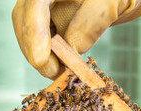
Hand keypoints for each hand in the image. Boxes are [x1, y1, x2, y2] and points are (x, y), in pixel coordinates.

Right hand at [13, 0, 140, 78]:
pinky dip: (50, 56)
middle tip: (53, 73)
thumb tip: (72, 46)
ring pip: (29, 30)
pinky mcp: (51, 19)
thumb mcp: (115, 2)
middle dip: (34, 48)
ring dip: (41, 56)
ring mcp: (47, 4)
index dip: (34, 30)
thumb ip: (94, 19)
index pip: (37, 1)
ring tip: (60, 73)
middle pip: (25, 16)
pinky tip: (61, 67)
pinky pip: (42, 38)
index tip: (40, 58)